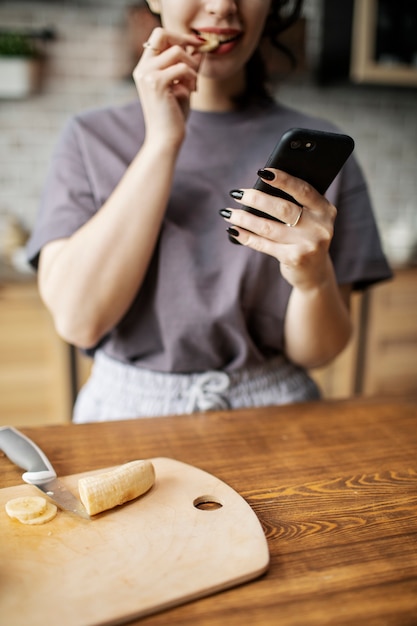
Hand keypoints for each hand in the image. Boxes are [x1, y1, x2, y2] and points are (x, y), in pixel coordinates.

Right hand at [133, 27, 202, 148]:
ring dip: (192, 65)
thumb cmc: (174, 116)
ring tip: (194, 83)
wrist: (165, 139)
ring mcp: (148, 74)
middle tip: (199, 53)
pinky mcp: (156, 83)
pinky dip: (192, 77)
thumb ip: (188, 66)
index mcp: (145, 68)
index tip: (196, 45)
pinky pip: (182, 67)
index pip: (159, 36)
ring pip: (177, 51)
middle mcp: (143, 68)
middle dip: (184, 40)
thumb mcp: (183, 86)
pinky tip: (192, 91)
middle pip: (162, 33)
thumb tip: (199, 48)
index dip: (178, 37)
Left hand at [221, 168, 337, 291]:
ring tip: (228, 212)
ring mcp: (308, 244)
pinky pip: (264, 244)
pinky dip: (246, 236)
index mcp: (325, 209)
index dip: (283, 179)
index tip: (261, 172)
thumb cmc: (305, 237)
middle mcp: (320, 226)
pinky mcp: (295, 259)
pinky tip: (233, 230)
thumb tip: (257, 190)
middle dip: (256, 199)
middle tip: (236, 193)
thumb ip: (294, 204)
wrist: (315, 272)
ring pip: (269, 227)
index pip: (303, 189)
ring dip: (244, 218)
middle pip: (282, 208)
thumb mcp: (309, 219)